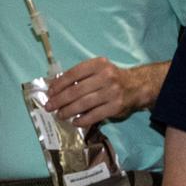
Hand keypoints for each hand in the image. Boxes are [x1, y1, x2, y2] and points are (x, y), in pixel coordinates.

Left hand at [45, 58, 162, 128]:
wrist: (137, 86)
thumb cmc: (112, 78)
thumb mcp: (98, 69)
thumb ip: (81, 76)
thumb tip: (56, 87)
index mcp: (99, 64)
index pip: (74, 73)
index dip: (59, 83)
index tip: (49, 92)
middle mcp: (106, 76)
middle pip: (76, 90)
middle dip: (60, 99)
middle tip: (49, 106)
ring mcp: (111, 92)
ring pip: (84, 103)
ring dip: (68, 111)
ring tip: (60, 115)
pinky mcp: (115, 107)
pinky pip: (95, 115)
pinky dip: (83, 119)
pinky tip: (75, 122)